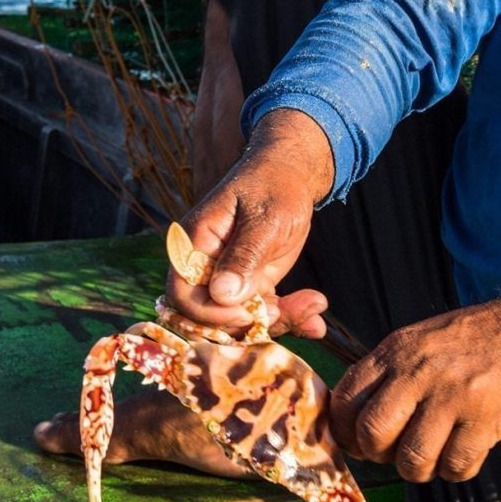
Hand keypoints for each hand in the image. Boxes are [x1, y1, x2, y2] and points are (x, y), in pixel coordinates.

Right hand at [168, 109, 334, 336]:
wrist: (291, 177)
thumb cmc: (272, 186)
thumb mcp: (264, 218)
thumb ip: (244, 255)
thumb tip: (223, 294)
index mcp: (194, 244)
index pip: (183, 295)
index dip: (210, 313)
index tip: (248, 314)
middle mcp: (206, 267)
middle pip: (210, 317)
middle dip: (250, 324)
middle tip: (287, 313)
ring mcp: (229, 279)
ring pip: (242, 321)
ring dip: (278, 323)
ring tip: (314, 313)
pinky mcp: (251, 286)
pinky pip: (264, 314)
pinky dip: (290, 319)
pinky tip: (317, 324)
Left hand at [329, 289, 500, 482]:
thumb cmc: (468, 342)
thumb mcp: (418, 341)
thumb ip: (385, 376)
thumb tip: (352, 428)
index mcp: (396, 351)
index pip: (346, 400)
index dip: (346, 433)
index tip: (361, 442)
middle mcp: (420, 371)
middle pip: (373, 434)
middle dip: (379, 455)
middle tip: (397, 452)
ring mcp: (454, 395)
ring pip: (413, 459)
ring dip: (420, 469)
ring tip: (433, 456)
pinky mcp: (486, 418)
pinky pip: (455, 466)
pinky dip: (455, 470)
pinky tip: (463, 452)